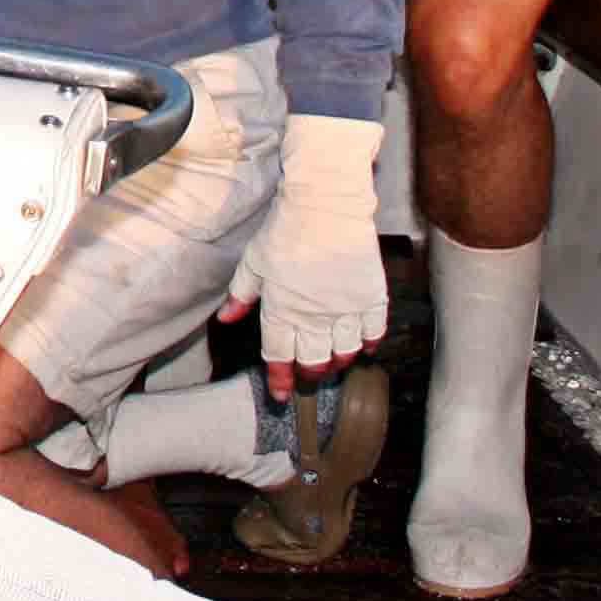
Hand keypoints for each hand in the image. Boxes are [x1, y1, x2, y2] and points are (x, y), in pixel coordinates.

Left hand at [215, 113, 388, 397]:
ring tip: (332, 363)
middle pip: (313, 361)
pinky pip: (374, 332)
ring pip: (344, 352)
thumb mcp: (254, 262)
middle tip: (308, 378)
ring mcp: (346, 308)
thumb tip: (226, 321)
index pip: (279, 354)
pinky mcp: (371, 296)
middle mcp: (314, 316)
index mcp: (282, 309)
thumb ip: (241, 295)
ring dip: (337, 362)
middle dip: (309, 375)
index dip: (279, 378)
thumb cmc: (286, 230)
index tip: (280, 395)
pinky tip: (363, 348)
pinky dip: (368, 344)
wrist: (327, 204)